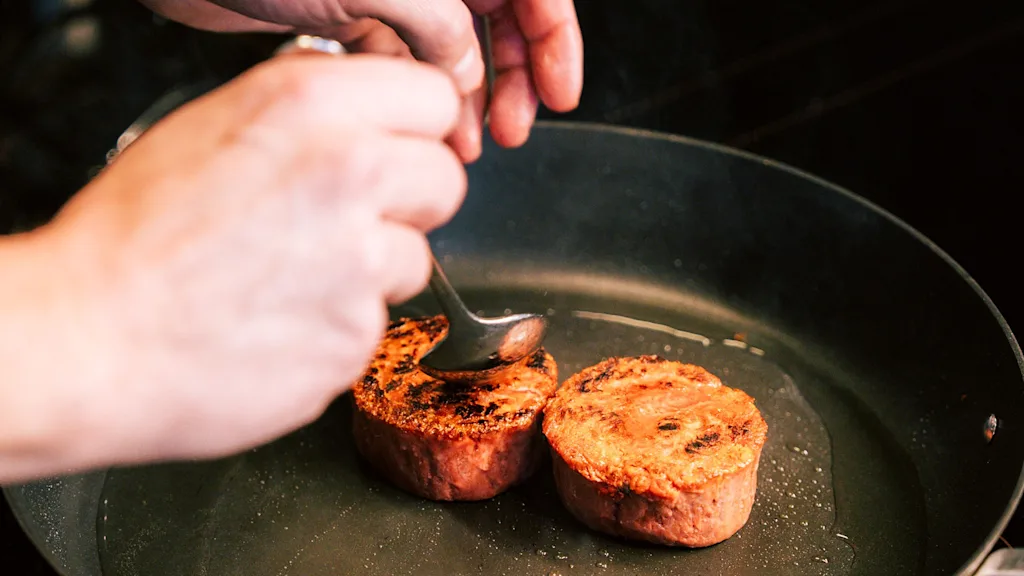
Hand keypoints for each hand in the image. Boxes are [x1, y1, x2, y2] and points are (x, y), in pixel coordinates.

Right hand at [30, 54, 464, 473]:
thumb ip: (305, 110)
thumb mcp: (212, 126)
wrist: (91, 339)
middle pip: (444, 179)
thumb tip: (361, 112)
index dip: (417, 131)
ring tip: (296, 278)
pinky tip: (285, 320)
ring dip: (375, 270)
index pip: (434, 100)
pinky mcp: (357, 335)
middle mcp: (348, 174)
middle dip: (409, 200)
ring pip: (417, 257)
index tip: (404, 149)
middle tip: (352, 218)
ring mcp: (360, 261)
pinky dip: (342, 325)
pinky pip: (377, 322)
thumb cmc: (133, 238)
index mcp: (308, 106)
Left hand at [137, 0, 583, 161]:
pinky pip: (403, 59)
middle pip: (497, 18)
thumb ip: (441, 31)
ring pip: (450, 46)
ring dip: (463, 95)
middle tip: (514, 128)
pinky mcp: (354, 13)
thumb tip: (465, 76)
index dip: (553, 41)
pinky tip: (419, 124)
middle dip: (511, 76)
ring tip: (467, 141)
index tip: (559, 92)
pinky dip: (414, 94)